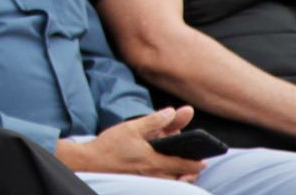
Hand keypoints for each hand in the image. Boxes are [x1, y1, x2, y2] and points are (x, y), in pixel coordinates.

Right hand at [57, 107, 203, 180]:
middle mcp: (154, 175)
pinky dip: (166, 175)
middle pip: (181, 175)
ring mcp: (148, 181)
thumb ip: (154, 120)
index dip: (197, 162)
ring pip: (172, 180)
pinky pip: (161, 182)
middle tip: (191, 159)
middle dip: (188, 167)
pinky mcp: (142, 183)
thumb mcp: (132, 127)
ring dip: (178, 172)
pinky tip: (161, 166)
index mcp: (154, 161)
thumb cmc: (109, 145)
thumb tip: (173, 112)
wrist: (90, 162)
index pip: (185, 165)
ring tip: (179, 163)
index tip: (205, 160)